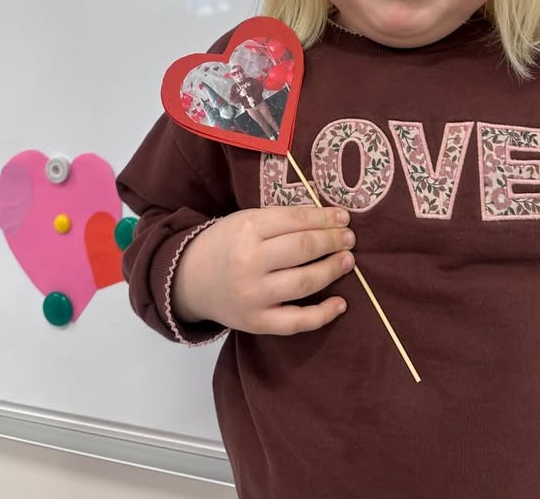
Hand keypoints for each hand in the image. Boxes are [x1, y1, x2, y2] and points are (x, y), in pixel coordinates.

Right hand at [171, 206, 355, 334]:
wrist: (190, 280)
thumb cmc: (226, 244)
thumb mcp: (246, 220)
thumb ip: (282, 220)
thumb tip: (329, 220)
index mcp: (247, 229)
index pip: (296, 221)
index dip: (325, 218)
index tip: (343, 217)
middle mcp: (250, 262)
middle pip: (304, 249)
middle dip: (333, 241)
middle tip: (349, 238)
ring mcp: (253, 295)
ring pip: (305, 282)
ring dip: (332, 270)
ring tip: (348, 260)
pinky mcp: (256, 322)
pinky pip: (297, 322)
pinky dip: (323, 314)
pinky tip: (341, 303)